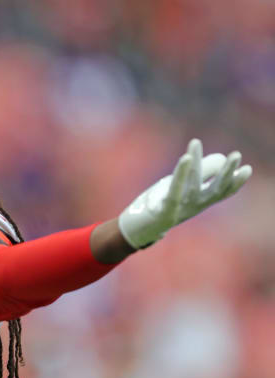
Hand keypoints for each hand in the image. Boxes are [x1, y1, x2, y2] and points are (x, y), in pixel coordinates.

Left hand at [118, 138, 251, 248]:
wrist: (134, 231)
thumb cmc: (156, 207)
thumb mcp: (178, 189)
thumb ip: (198, 175)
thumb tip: (219, 158)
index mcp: (198, 203)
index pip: (221, 192)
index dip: (235, 183)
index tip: (247, 169)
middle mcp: (191, 207)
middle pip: (214, 190)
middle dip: (226, 173)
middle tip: (237, 156)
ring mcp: (178, 210)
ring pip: (193, 186)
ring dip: (197, 164)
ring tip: (196, 143)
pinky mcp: (163, 210)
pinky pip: (174, 190)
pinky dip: (181, 173)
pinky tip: (185, 158)